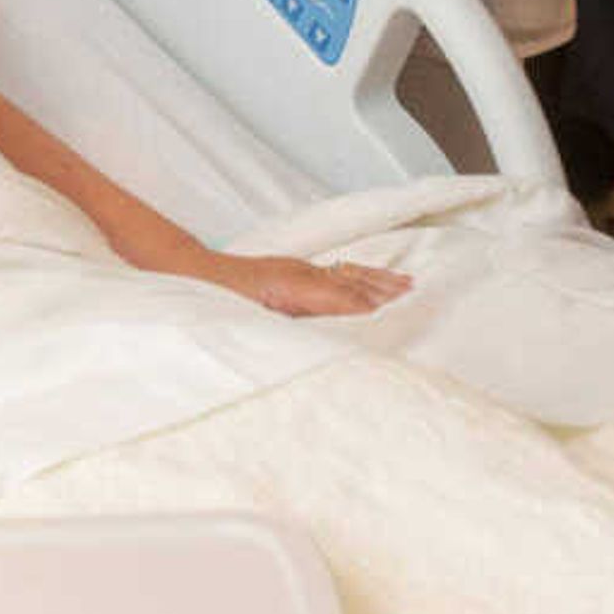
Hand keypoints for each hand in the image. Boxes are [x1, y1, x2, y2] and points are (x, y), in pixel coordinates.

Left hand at [184, 250, 412, 318]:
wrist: (192, 274)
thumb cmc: (217, 302)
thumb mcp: (254, 324)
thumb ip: (291, 335)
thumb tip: (325, 345)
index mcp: (295, 287)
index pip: (347, 302)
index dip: (375, 314)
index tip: (404, 324)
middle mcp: (303, 273)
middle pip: (355, 284)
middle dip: (387, 295)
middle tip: (420, 305)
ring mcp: (300, 268)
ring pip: (350, 274)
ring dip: (380, 282)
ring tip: (409, 288)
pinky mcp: (296, 269)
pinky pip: (339, 270)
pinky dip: (362, 274)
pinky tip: (373, 277)